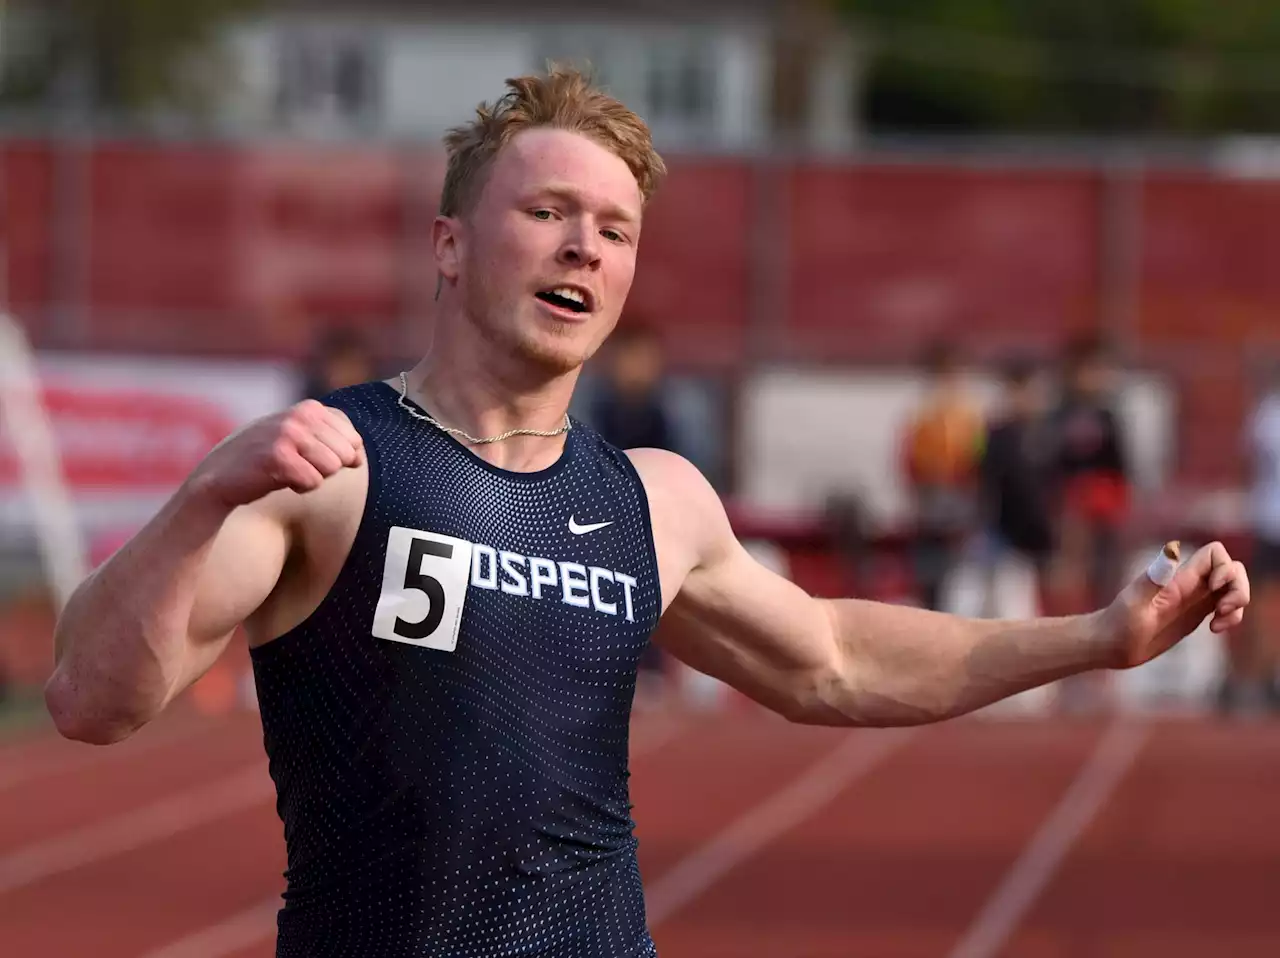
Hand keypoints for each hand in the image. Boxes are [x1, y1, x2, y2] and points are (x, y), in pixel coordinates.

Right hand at [188, 400, 364, 507]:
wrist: (220, 475)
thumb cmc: (267, 458)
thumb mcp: (300, 438)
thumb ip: (333, 439)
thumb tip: (358, 457)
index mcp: (310, 407)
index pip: (354, 439)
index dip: (335, 456)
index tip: (307, 455)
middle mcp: (300, 415)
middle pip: (346, 455)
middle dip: (325, 468)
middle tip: (295, 464)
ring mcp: (289, 434)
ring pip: (332, 468)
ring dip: (311, 477)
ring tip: (286, 470)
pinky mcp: (278, 457)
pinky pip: (314, 482)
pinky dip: (299, 488)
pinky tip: (276, 478)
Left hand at [1100, 541, 1250, 668]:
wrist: (1109, 645)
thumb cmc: (1117, 625)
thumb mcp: (1134, 604)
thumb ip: (1153, 580)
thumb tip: (1171, 551)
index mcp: (1178, 578)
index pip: (1215, 554)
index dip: (1225, 568)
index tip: (1214, 589)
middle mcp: (1189, 585)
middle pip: (1232, 570)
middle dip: (1239, 588)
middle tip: (1222, 610)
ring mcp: (1194, 600)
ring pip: (1233, 588)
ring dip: (1238, 604)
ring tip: (1218, 623)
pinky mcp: (1195, 616)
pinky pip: (1226, 607)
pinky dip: (1232, 616)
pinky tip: (1215, 629)